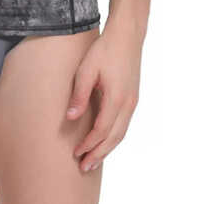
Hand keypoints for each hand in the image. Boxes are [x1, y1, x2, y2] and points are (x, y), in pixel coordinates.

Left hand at [65, 23, 143, 172]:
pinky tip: (104, 140)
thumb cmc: (104, 50)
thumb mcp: (87, 69)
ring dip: (107, 149)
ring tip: (93, 160)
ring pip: (121, 134)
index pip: (101, 130)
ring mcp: (133, 102)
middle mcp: (128, 104)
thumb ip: (79, 94)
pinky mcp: (133, 98)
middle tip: (84, 168)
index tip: (76, 153)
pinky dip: (114, 137)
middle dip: (99, 154)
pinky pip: (124, 125)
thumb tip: (70, 118)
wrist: (127, 36)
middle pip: (114, 138)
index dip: (89, 144)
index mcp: (116, 98)